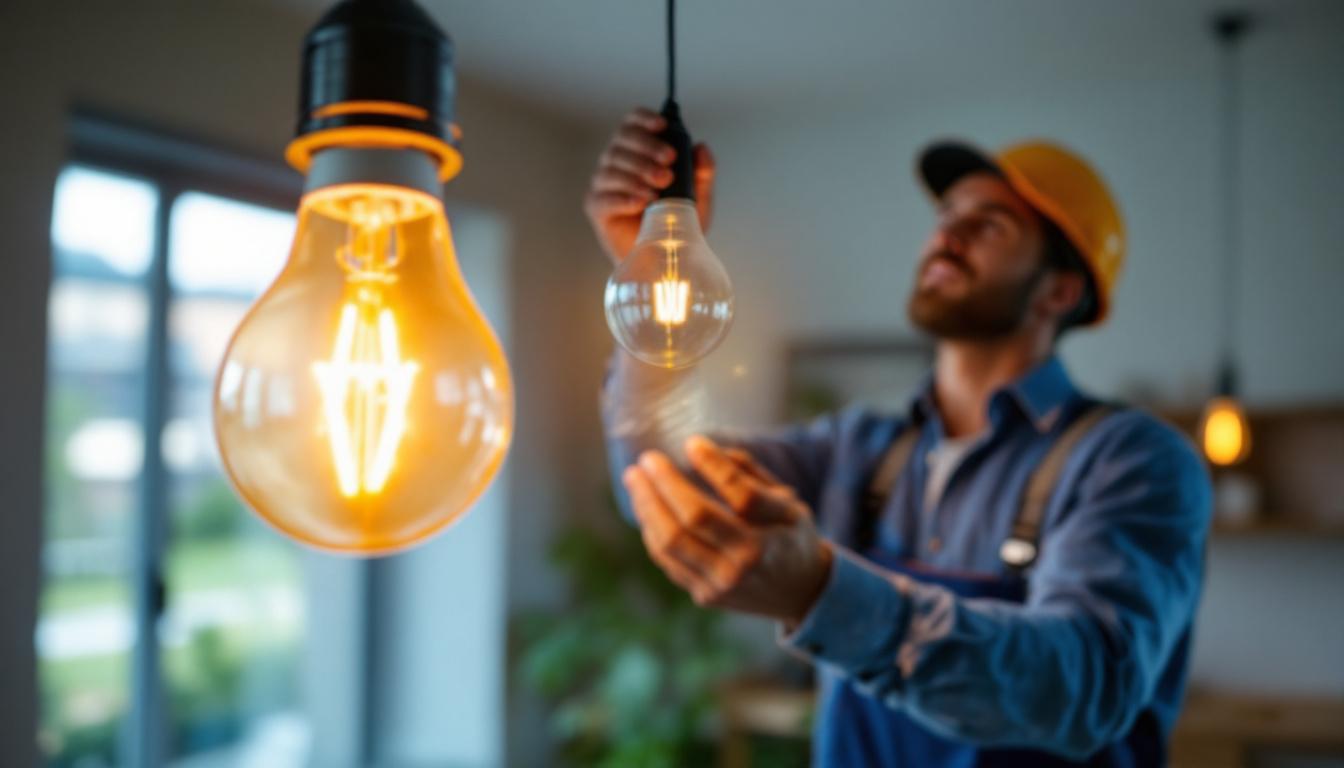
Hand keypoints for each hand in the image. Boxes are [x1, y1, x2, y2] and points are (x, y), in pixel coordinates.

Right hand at [584, 106, 716, 263]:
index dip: (643, 118)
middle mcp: (616, 162)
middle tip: (668, 167)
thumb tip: (702, 148)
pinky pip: (604, 196)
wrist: (665, 258)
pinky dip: (624, 197)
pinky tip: (641, 203)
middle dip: (646, 149)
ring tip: (658, 191)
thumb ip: (701, 173)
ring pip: (612, 167)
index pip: (631, 123)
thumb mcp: (697, 197)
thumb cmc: (676, 223)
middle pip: (622, 140)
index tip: (662, 126)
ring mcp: (603, 184)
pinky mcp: (596, 208)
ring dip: (637, 174)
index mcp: (637, 151)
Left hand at [620, 435, 832, 624]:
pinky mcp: (704, 595)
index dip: (713, 465)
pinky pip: (666, 559)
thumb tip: (699, 448)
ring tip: (635, 478)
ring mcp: (721, 584)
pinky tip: (647, 507)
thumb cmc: (789, 536)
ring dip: (646, 505)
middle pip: (693, 519)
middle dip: (664, 484)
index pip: (740, 495)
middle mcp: (745, 565)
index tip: (692, 442)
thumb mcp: (788, 503)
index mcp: (771, 538)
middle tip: (647, 459)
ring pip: (669, 542)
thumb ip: (749, 474)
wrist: (799, 592)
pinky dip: (652, 529)